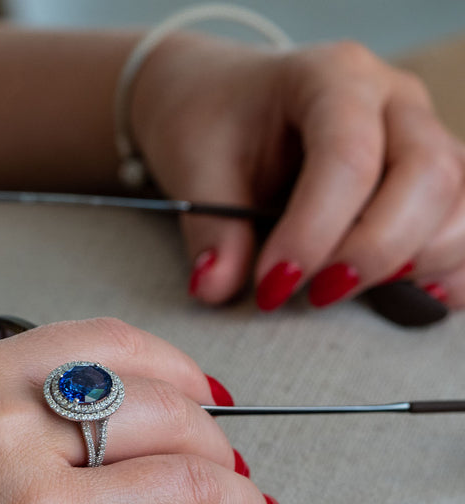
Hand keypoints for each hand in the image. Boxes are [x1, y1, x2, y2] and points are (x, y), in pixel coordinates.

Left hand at [131, 35, 464, 309]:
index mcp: (332, 79)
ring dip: (413, 263)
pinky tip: (409, 294)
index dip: (315, 233)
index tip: (273, 284)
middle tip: (315, 294)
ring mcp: (420, 135)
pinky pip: (464, 221)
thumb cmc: (214, 121)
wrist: (228, 101)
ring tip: (344, 289)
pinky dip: (447, 265)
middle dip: (374, 252)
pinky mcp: (427, 175)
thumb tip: (215, 288)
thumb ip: (212, 230)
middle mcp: (393, 101)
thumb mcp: (196, 167)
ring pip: (459, 202)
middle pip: (428, 177)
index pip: (348, 158)